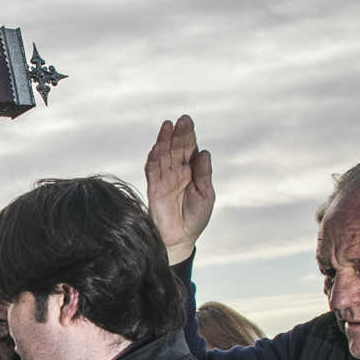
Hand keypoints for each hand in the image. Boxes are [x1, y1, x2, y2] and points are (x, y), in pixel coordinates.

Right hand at [144, 114, 213, 263]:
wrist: (180, 239)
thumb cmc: (196, 218)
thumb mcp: (206, 194)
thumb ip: (203, 173)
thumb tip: (204, 151)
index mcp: (191, 172)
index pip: (188, 149)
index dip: (188, 136)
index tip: (187, 122)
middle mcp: (176, 172)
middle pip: (176, 149)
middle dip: (178, 134)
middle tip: (181, 120)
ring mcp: (164, 179)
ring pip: (163, 156)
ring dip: (164, 141)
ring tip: (168, 126)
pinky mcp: (154, 188)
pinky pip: (152, 170)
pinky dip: (153, 158)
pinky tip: (156, 147)